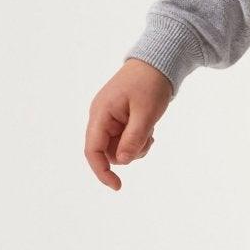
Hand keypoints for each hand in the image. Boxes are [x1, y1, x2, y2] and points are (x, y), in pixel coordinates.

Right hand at [84, 58, 174, 189]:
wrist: (157, 63)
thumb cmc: (150, 84)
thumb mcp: (146, 113)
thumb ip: (134, 137)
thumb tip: (123, 162)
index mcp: (101, 113)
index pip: (92, 150)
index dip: (101, 171)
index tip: (117, 186)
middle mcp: (101, 117)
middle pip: (107, 152)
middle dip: (127, 153)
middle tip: (148, 140)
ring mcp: (109, 119)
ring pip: (118, 148)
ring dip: (135, 147)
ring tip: (150, 131)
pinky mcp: (119, 120)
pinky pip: (125, 140)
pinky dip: (137, 140)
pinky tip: (149, 130)